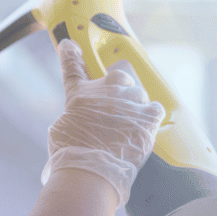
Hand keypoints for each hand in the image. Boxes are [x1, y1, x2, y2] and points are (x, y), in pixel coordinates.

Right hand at [41, 38, 165, 208]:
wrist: (91, 170)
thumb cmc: (72, 155)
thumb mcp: (60, 130)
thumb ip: (73, 116)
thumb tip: (78, 120)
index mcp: (79, 95)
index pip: (72, 67)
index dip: (70, 55)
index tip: (71, 45)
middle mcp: (105, 91)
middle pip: (118, 77)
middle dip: (119, 89)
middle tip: (116, 110)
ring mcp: (128, 101)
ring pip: (138, 94)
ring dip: (135, 107)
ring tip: (128, 129)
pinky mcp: (148, 115)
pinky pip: (155, 108)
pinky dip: (151, 117)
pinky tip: (144, 129)